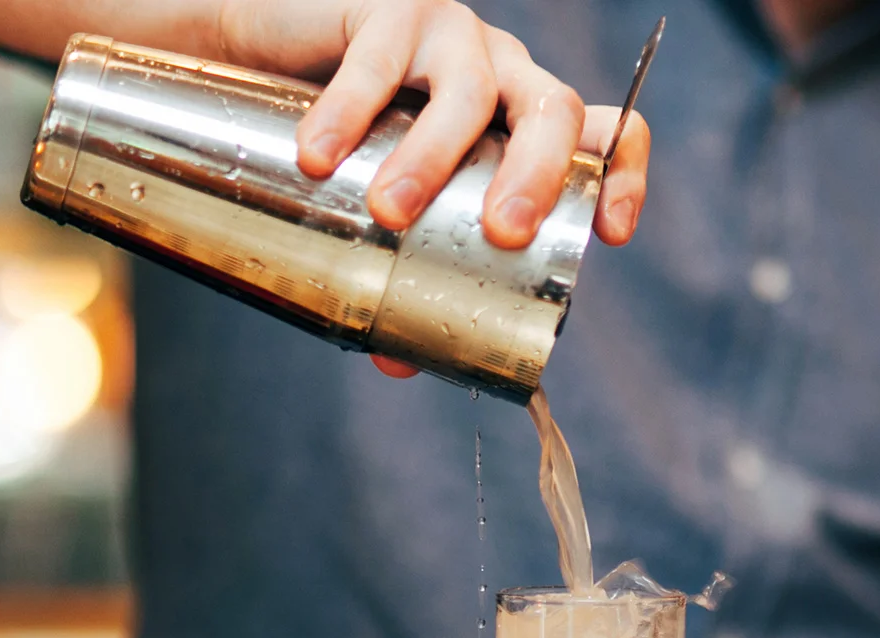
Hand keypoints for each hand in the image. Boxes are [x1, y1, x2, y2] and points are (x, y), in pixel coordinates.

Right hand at [216, 0, 649, 248]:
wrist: (259, 63)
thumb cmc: (351, 151)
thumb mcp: (387, 213)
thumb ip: (401, 280)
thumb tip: (398, 361)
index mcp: (521, 129)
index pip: (601, 137)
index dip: (621, 176)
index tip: (611, 234)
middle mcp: (502, 79)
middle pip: (554, 112)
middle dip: (538, 175)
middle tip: (501, 234)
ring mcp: (449, 39)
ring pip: (471, 90)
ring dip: (434, 156)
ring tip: (391, 212)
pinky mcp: (385, 12)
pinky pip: (380, 59)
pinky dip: (350, 110)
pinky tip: (322, 159)